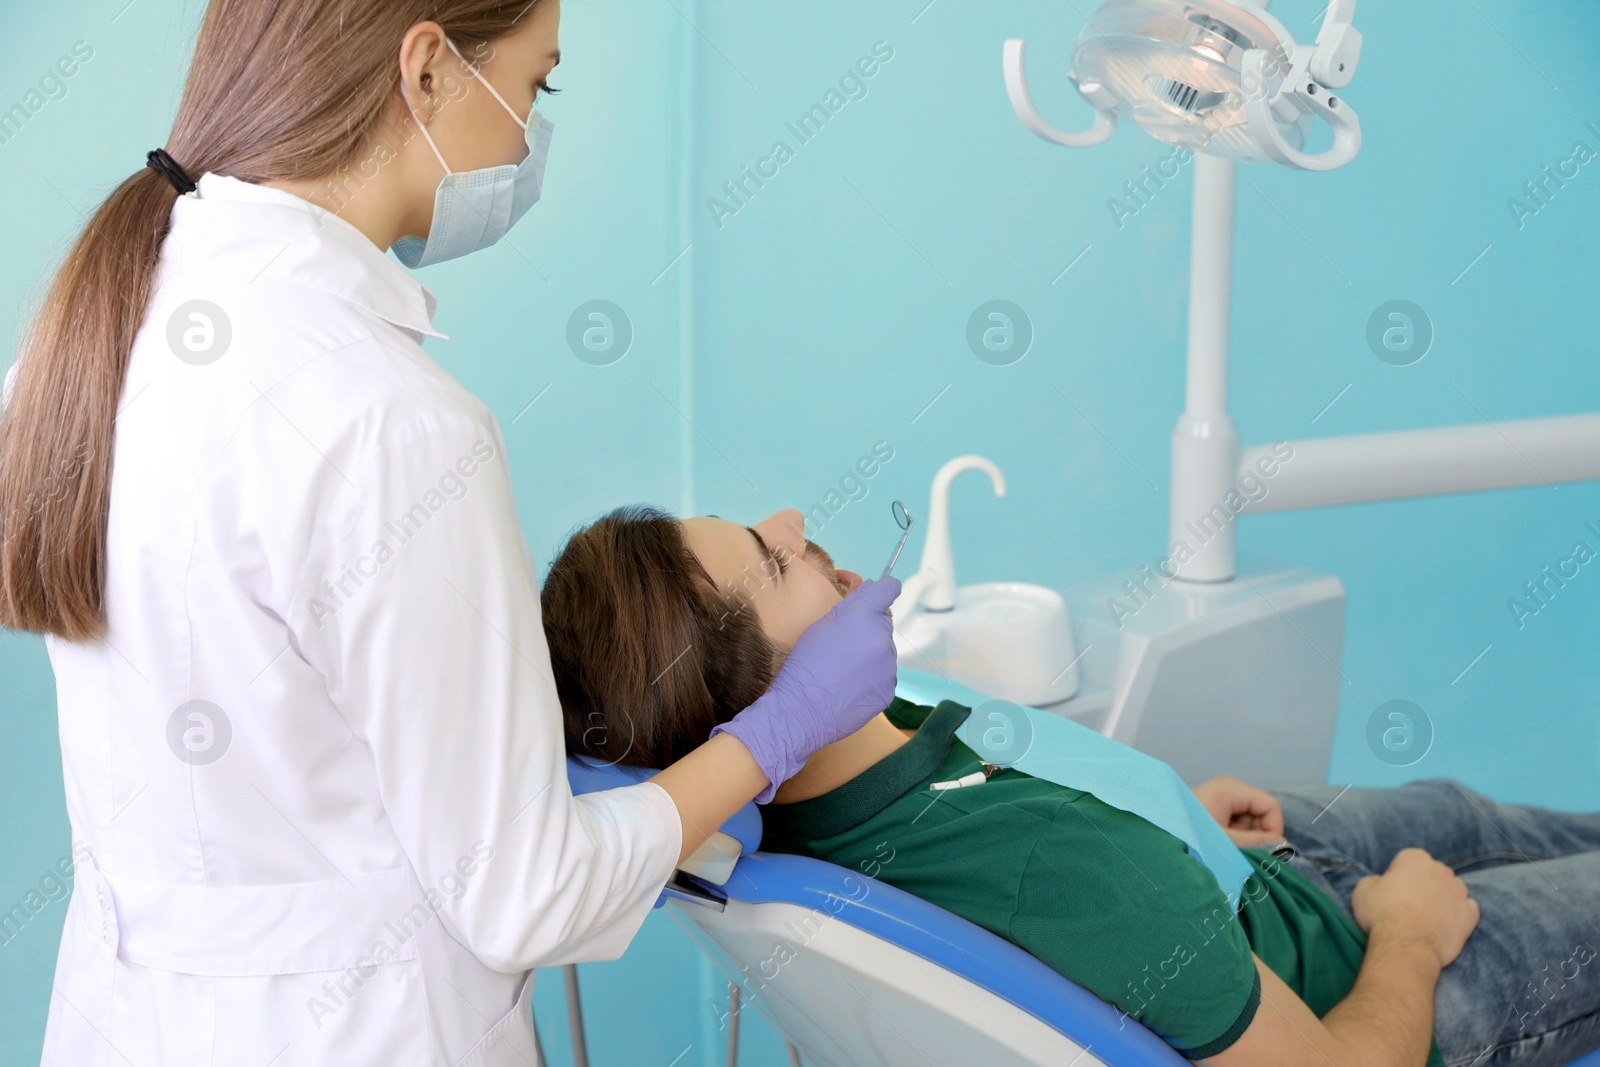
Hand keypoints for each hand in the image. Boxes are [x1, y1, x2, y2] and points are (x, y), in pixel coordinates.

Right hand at [711, 577, 899, 802]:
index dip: (883, 591)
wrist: (802, 710)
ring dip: (870, 655)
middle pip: (883, 623)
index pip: (889, 588)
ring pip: (884, 651)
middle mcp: (882, 638)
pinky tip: (849, 687)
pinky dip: (871, 678)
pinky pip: (884, 676)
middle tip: (843, 647)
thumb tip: (871, 588)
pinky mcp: (889, 690)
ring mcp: (889, 666)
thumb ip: (849, 605)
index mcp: (864, 616)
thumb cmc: (804, 664)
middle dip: (868, 629)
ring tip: (843, 671)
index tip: (877, 597)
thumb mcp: (820, 625)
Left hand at [1193, 776, 1285, 847]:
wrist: (1155, 835)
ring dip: (1245, 838)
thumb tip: (1282, 845)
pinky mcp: (1214, 809)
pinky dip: (1235, 837)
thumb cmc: (1188, 833)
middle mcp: (1228, 789)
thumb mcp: (1226, 840)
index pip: (1270, 805)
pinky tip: (1221, 846)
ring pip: (1250, 821)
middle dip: (1257, 834)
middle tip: (1241, 851)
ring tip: (1226, 848)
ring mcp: (1220, 799)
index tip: (1266, 849)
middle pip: (1261, 813)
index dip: (1274, 828)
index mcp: (1231, 789)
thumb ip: (1255, 842)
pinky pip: (1236, 824)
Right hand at [1351, 847, 1479, 969]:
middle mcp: (1441, 870)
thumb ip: (1376, 880)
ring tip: (1426, 917)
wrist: (1405, 946)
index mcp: (1415, 858)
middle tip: (1407, 904)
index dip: (1398, 876)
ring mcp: (1459, 892)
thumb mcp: (1363, 889)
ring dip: (1442, 898)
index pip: (1407, 860)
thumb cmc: (1381, 915)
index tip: (1391, 891)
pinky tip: (1444, 924)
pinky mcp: (1470, 915)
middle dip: (1423, 884)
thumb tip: (1383, 884)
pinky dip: (1458, 914)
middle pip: (1432, 873)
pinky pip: (1467, 908)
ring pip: (1452, 889)